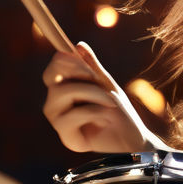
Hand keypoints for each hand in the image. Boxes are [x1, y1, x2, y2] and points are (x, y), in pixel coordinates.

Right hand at [42, 41, 169, 153]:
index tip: (83, 61)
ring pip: (62, 93)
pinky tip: (106, 118)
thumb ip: (92, 67)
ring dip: (92, 92)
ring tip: (110, 102)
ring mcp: (58, 120)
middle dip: (78, 72)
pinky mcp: (66, 136)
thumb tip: (78, 45)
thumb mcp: (106, 84)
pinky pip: (72, 115)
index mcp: (64, 90)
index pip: (52, 69)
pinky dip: (95, 111)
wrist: (132, 138)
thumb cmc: (118, 112)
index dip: (64, 60)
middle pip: (50, 77)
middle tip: (99, 78)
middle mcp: (56, 104)